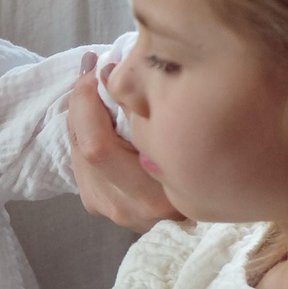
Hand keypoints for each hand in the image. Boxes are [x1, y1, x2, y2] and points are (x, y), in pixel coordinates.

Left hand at [61, 55, 183, 230]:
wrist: (198, 220)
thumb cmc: (209, 173)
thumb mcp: (188, 146)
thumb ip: (150, 119)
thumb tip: (112, 74)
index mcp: (151, 196)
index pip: (98, 146)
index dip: (90, 103)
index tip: (99, 67)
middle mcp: (124, 206)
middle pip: (82, 146)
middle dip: (82, 101)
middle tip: (92, 67)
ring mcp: (106, 208)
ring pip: (77, 150)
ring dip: (81, 114)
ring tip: (96, 84)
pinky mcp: (96, 202)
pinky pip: (81, 158)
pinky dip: (85, 130)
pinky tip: (97, 112)